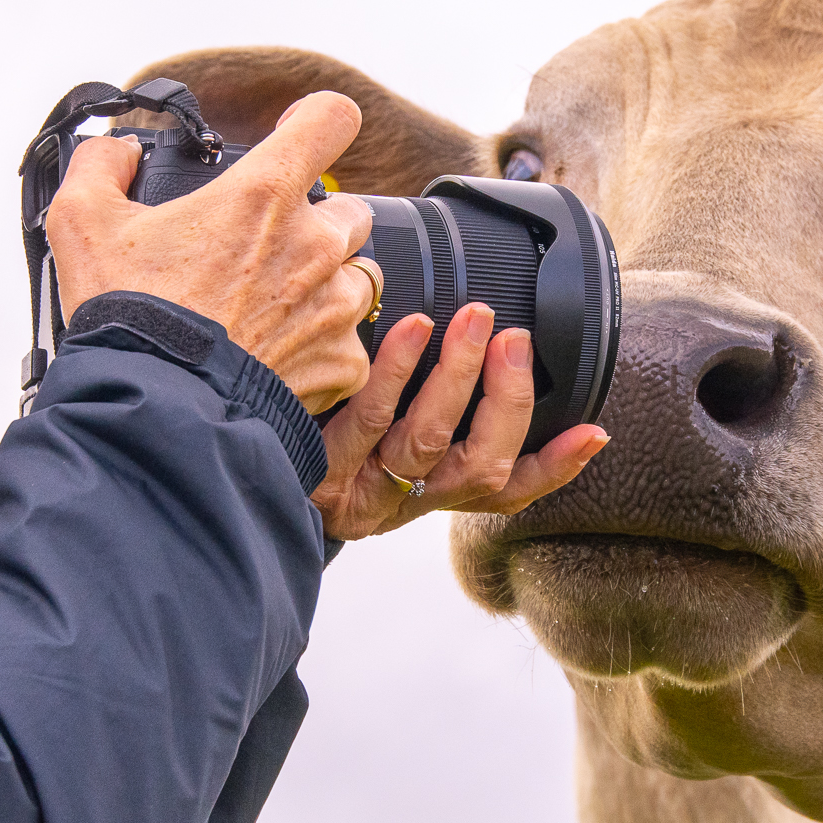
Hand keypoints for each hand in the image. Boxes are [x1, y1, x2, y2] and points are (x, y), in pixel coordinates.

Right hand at [45, 92, 380, 411]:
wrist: (154, 409)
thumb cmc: (127, 318)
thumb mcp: (82, 223)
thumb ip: (100, 166)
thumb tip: (116, 153)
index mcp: (264, 195)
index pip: (332, 118)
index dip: (315, 120)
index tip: (297, 135)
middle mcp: (314, 244)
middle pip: (351, 210)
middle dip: (317, 225)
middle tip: (267, 252)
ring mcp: (336, 306)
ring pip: (359, 278)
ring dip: (327, 287)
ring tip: (273, 311)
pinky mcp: (344, 362)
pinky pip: (352, 344)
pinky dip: (325, 349)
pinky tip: (280, 358)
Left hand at [313, 303, 610, 540]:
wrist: (230, 464)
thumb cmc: (316, 427)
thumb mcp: (381, 427)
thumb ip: (430, 400)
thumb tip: (493, 343)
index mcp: (428, 497)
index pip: (505, 493)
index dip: (554, 467)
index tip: (593, 431)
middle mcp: (402, 502)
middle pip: (478, 466)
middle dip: (507, 398)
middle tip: (514, 338)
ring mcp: (360, 491)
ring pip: (428, 441)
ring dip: (458, 375)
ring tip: (473, 319)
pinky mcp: (318, 472)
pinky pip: (368, 420)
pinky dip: (398, 372)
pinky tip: (412, 328)